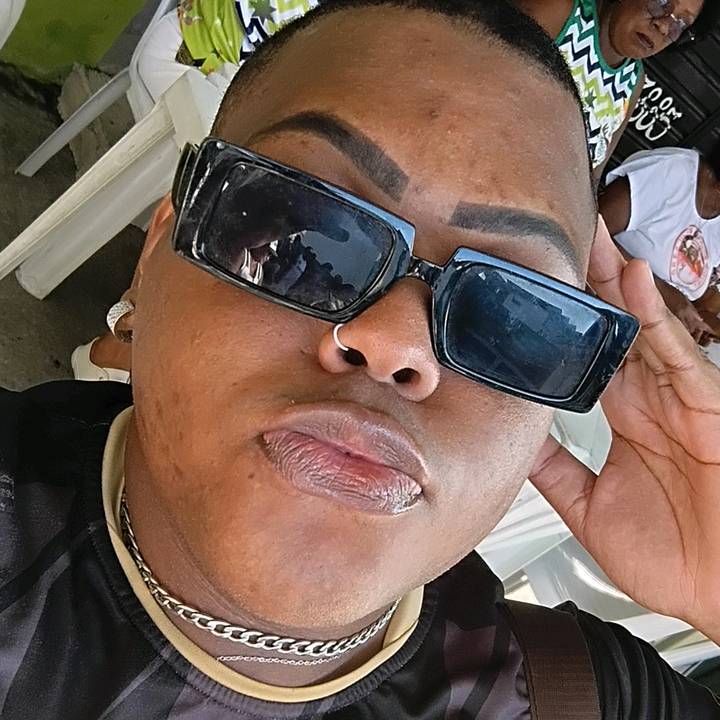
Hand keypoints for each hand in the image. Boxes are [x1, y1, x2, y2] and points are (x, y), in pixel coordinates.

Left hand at [530, 217, 719, 641]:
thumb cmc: (672, 556)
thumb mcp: (587, 507)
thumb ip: (551, 470)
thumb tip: (511, 440)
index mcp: (623, 416)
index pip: (587, 354)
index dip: (563, 324)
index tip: (530, 294)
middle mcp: (650, 399)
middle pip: (614, 328)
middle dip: (588, 285)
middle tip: (557, 242)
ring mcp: (678, 399)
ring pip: (643, 328)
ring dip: (615, 284)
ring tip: (586, 240)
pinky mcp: (705, 407)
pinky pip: (677, 353)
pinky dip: (655, 317)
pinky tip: (632, 281)